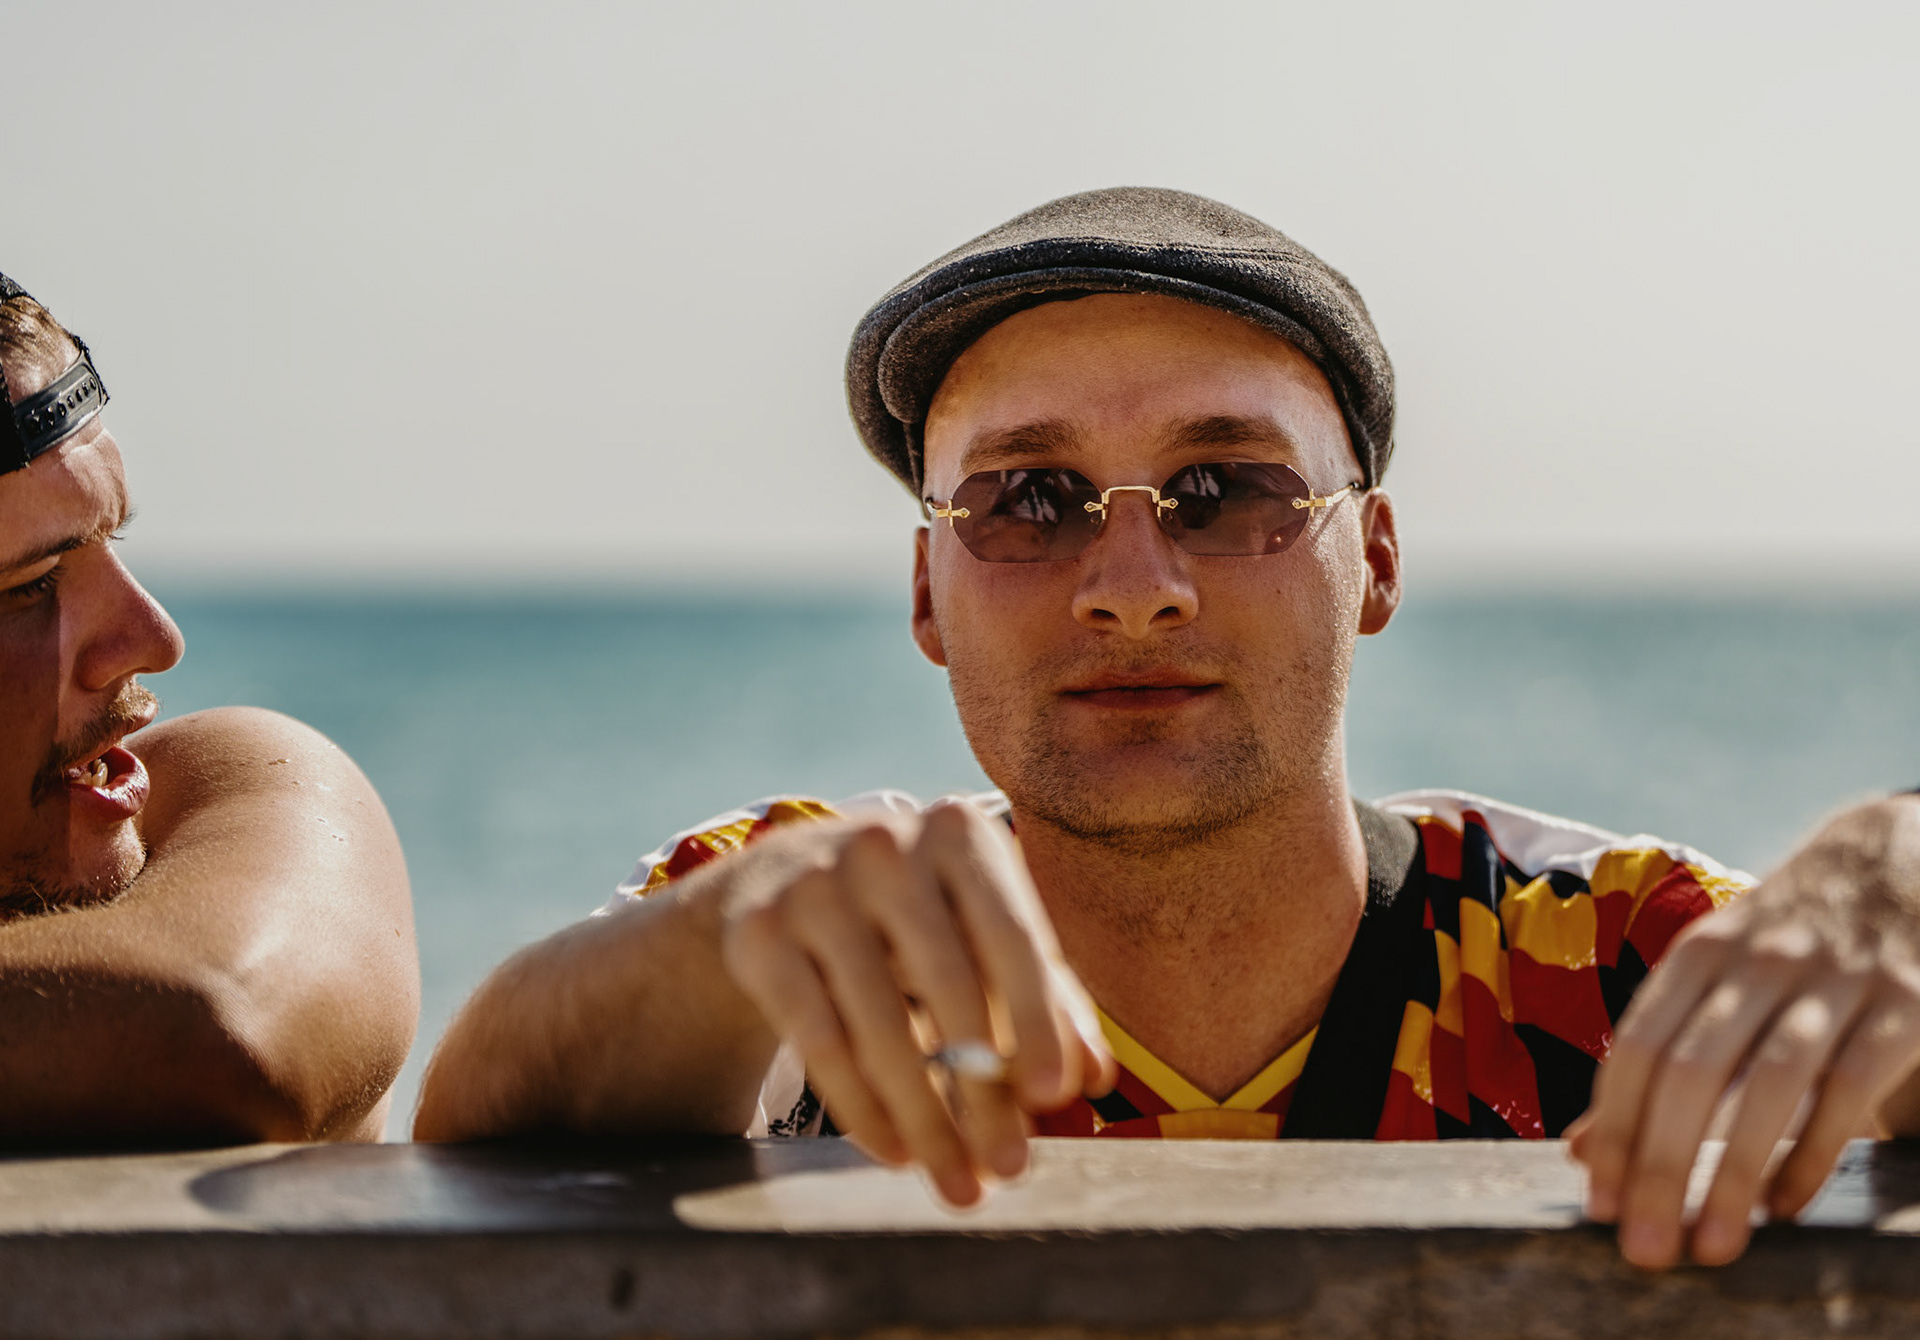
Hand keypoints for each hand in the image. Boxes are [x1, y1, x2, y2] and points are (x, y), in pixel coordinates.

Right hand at [718, 799, 1113, 1204]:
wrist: (783, 883)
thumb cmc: (916, 917)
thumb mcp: (982, 934)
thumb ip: (1047, 996)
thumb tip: (1092, 1076)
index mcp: (959, 833)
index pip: (1012, 936)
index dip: (1036, 1019)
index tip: (1052, 1095)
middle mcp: (885, 845)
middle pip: (948, 985)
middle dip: (983, 1090)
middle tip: (1009, 1168)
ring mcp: (816, 886)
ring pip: (879, 1024)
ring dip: (925, 1117)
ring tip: (957, 1179)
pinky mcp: (761, 933)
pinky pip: (818, 1039)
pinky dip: (862, 1108)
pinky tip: (895, 1153)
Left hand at [1568, 795, 1919, 1267]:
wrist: (1899, 859)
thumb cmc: (1785, 939)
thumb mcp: (1713, 972)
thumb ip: (1655, 1052)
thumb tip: (1583, 1150)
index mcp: (1698, 952)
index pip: (1637, 1047)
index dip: (1614, 1128)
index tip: (1598, 1202)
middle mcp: (1758, 961)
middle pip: (1691, 1072)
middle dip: (1661, 1167)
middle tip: (1645, 1249)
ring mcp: (1833, 980)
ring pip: (1770, 1087)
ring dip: (1734, 1175)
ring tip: (1711, 1246)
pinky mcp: (1904, 1004)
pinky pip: (1849, 1089)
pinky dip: (1812, 1155)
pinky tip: (1784, 1208)